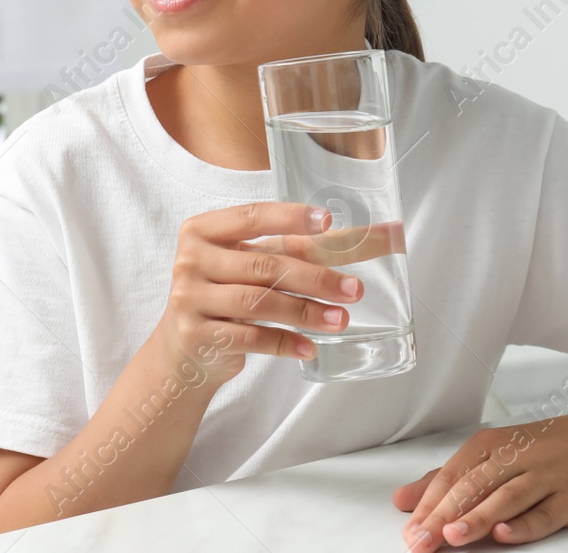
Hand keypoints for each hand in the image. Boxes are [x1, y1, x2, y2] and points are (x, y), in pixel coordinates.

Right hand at [154, 202, 364, 386]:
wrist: (184, 350)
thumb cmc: (228, 294)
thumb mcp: (254, 265)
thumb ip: (304, 248)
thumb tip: (384, 234)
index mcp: (203, 230)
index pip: (253, 216)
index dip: (291, 217)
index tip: (329, 222)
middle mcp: (191, 260)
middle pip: (265, 265)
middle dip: (316, 277)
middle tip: (354, 289)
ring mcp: (189, 298)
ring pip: (259, 302)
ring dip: (306, 312)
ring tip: (341, 320)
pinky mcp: (196, 335)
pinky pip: (250, 338)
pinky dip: (285, 342)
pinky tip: (310, 347)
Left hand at [393, 411, 567, 547]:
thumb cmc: (541, 452)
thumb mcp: (490, 457)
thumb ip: (446, 481)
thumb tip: (403, 500)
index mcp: (489, 446)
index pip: (450, 477)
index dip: (427, 505)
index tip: (409, 531)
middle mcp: (515, 458)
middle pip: (473, 487)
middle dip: (443, 516)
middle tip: (421, 542)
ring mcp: (545, 476)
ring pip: (506, 498)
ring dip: (477, 518)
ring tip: (452, 536)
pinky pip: (545, 513)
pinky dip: (524, 525)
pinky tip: (504, 535)